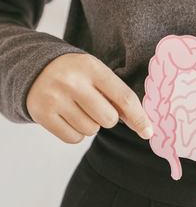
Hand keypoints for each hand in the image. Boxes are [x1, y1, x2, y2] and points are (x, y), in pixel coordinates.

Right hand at [26, 53, 152, 143]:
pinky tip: (70, 117)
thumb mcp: (98, 74)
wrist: (36, 69)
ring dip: (92, 125)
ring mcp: (55, 98)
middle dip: (109, 118)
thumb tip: (142, 126)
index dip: (139, 117)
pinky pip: (74, 138)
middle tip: (97, 106)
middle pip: (109, 118)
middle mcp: (72, 82)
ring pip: (91, 130)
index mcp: (92, 67)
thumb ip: (119, 96)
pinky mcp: (42, 114)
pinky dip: (77, 133)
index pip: (123, 97)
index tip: (148, 132)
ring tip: (80, 108)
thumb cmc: (78, 74)